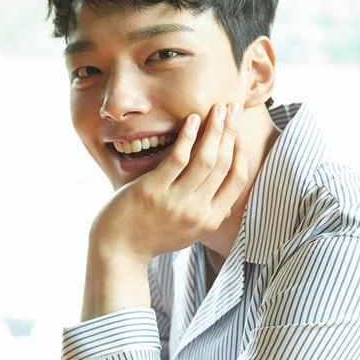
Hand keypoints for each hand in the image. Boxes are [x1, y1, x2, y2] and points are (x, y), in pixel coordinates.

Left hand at [90, 102, 247, 263]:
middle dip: (230, 131)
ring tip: (217, 108)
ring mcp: (175, 201)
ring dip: (214, 129)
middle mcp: (197, 211)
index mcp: (209, 220)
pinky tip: (192, 120)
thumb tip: (225, 198)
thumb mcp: (188, 232)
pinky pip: (178, 157)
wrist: (118, 251)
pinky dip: (188, 136)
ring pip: (205, 158)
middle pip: (223, 163)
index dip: (241, 151)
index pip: (237, 179)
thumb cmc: (151, 236)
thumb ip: (206, 214)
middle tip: (232, 108)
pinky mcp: (153, 191)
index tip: (238, 131)